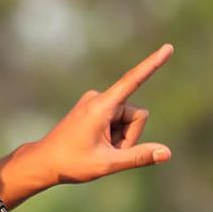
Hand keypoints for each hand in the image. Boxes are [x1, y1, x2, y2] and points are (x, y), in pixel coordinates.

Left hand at [26, 44, 173, 186]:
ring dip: (121, 138)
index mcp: (101, 106)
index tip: (168, 48)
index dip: (152, 65)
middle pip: (136, 116)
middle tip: (106, 152)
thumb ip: (139, 156)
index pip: (132, 81)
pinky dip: (114, 135)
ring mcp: (97, 102)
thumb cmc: (71, 163)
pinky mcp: (96, 107)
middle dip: (129, 136)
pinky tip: (96, 144)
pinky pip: (118, 120)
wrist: (44, 162)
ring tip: (99, 148)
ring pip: (128, 120)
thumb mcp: (108, 163)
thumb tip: (167, 153)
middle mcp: (99, 98)